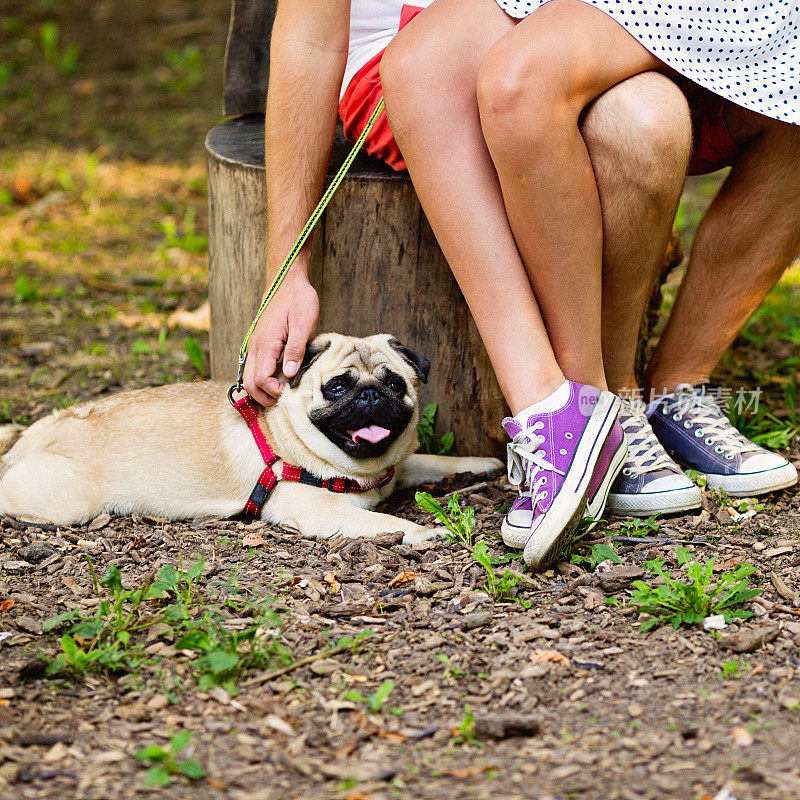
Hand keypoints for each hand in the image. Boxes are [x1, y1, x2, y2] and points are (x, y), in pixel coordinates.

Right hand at [242, 271, 318, 405]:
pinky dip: (260, 378)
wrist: (287, 279)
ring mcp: (254, 344)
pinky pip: (253, 366)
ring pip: (248, 376)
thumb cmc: (298, 299)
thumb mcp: (303, 323)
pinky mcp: (258, 342)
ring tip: (279, 394)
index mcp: (266, 343)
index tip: (289, 392)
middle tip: (282, 400)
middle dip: (263, 397)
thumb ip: (296, 349)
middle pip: (249, 382)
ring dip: (260, 389)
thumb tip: (290, 375)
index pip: (260, 379)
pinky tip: (275, 380)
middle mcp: (255, 345)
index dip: (273, 391)